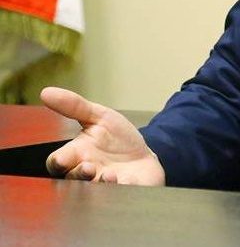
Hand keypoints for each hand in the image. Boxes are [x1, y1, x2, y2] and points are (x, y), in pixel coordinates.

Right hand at [40, 87, 164, 185]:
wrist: (145, 156)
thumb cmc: (117, 140)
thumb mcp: (99, 117)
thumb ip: (75, 106)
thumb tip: (46, 92)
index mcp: (78, 156)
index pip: (58, 162)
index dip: (59, 162)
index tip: (64, 159)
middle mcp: (87, 175)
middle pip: (73, 180)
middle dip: (79, 175)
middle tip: (88, 167)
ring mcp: (105, 187)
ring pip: (93, 192)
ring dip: (99, 184)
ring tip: (108, 175)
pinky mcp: (125, 194)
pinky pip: (120, 195)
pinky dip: (122, 189)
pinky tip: (126, 181)